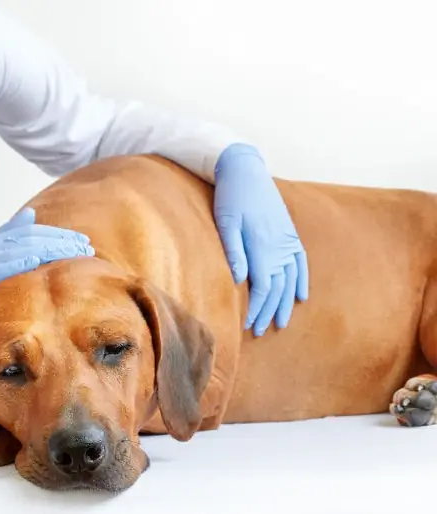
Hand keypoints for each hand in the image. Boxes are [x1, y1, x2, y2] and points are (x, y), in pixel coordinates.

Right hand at [0, 207, 94, 354]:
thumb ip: (5, 239)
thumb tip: (30, 215)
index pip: (30, 233)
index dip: (57, 235)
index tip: (81, 241)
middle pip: (30, 238)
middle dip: (59, 240)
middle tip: (85, 245)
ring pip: (20, 248)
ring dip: (49, 248)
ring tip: (73, 251)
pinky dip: (19, 261)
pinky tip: (38, 261)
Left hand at [213, 143, 308, 336]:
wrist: (245, 169)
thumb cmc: (230, 196)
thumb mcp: (225, 221)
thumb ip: (234, 250)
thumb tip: (240, 280)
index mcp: (263, 246)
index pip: (262, 288)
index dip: (256, 309)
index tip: (248, 326)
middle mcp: (280, 246)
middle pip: (277, 288)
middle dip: (269, 312)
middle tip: (260, 332)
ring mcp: (288, 240)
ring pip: (290, 280)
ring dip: (286, 303)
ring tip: (281, 323)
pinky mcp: (290, 233)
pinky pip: (301, 263)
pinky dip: (302, 281)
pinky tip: (302, 296)